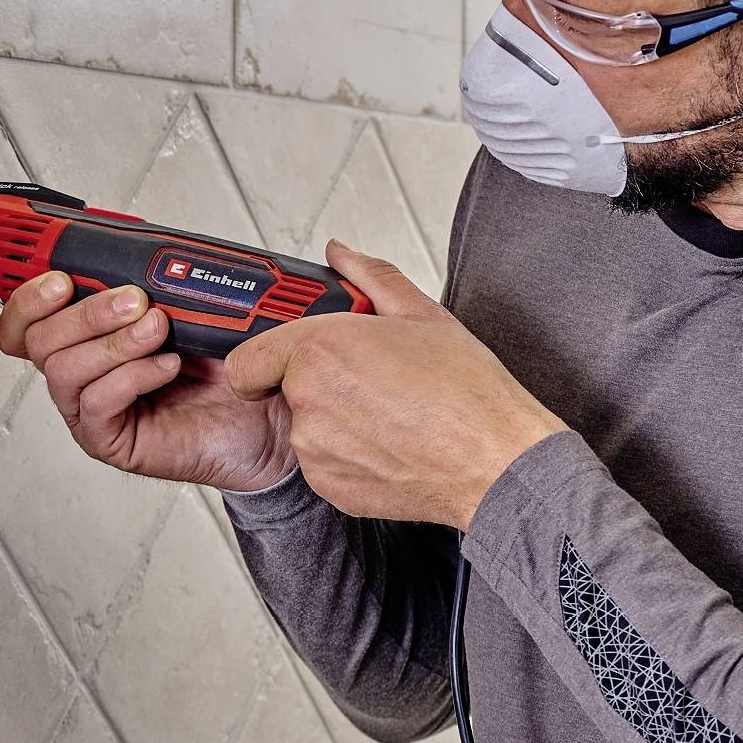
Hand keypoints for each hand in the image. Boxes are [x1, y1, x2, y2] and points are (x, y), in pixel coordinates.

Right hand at [0, 272, 299, 492]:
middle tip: (134, 300)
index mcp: (85, 333)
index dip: (30, 297)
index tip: (63, 278)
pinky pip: (96, 405)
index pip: (25, 319)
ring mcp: (91, 407)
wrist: (265, 413)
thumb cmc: (226, 364)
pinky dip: (131, 377)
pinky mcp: (111, 440)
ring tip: (158, 330)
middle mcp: (82, 369)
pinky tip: (166, 366)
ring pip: (64, 370)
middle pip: (38, 340)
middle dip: (85, 313)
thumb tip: (141, 252)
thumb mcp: (189, 307)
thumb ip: (156, 280)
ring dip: (113, 342)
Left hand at [223, 238, 568, 529]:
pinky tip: (391, 442)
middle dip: (315, 383)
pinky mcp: (331, 488)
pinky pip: (325, 465)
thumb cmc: (466, 391)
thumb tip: (340, 254)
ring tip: (389, 412)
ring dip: (334, 420)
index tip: (284, 359)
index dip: (265, 357)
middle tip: (366, 380)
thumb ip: (369, 276)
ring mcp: (317, 450)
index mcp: (320, 350)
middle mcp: (309, 401)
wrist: (496, 461)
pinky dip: (349, 455)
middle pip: (283, 390)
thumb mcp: (421, 313)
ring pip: (307, 428)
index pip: (247, 359)